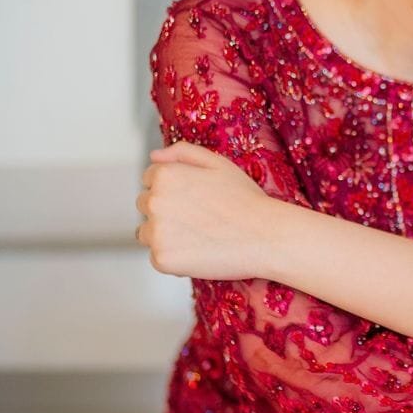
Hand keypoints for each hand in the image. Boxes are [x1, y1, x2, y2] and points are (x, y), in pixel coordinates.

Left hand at [136, 140, 286, 279]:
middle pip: (146, 207)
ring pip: (148, 233)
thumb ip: (182, 153)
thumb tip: (154, 156)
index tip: (195, 200)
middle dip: (167, 212)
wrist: (265, 237)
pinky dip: (175, 259)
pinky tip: (200, 252)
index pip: (150, 181)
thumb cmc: (246, 200)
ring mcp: (156, 232)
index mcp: (164, 175)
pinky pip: (158, 258)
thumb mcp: (218, 163)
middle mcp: (154, 201)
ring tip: (200, 236)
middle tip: (200, 219)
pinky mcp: (162, 259)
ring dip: (167, 235)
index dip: (174, 191)